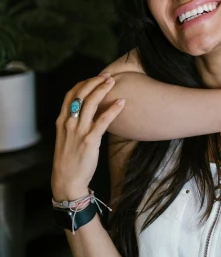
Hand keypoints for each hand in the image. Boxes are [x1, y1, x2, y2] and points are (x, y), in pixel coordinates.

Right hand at [52, 75, 124, 200]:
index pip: (71, 94)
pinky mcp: (90, 140)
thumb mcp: (66, 137)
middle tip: (107, 76)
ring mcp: (78, 131)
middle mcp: (69, 123)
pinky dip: (113, 110)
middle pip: (81, 94)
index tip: (96, 77)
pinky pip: (102, 121)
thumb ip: (74, 122)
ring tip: (113, 83)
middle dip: (95, 81)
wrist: (67, 180)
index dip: (84, 82)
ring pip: (90, 103)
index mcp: (62, 121)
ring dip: (103, 90)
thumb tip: (89, 110)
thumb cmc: (69, 159)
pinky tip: (122, 103)